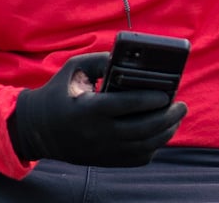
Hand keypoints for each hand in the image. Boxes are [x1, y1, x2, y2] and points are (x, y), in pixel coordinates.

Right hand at [8, 52, 186, 166]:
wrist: (37, 129)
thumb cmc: (59, 93)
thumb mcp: (75, 69)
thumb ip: (102, 59)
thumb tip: (131, 58)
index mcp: (90, 109)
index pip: (127, 106)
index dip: (151, 99)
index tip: (167, 93)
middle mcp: (98, 134)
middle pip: (143, 129)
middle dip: (168, 117)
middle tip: (181, 105)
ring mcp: (103, 151)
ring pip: (144, 146)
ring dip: (166, 132)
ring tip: (176, 118)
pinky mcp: (106, 161)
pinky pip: (137, 158)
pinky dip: (154, 147)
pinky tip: (162, 133)